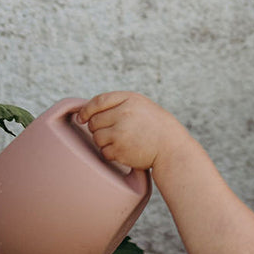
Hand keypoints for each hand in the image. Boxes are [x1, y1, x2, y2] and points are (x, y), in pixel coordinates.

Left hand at [75, 91, 191, 171]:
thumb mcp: (142, 106)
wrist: (172, 148)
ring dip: (104, 142)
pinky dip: (111, 153)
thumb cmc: (156, 127)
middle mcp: (124, 113)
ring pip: (96, 137)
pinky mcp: (120, 149)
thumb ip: (119, 105)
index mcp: (130, 99)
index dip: (86, 110)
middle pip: (94, 121)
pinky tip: (125, 151)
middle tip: (113, 133)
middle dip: (98, 128)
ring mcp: (120, 132)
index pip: (98, 101)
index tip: (81, 117)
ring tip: (122, 142)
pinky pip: (104, 152)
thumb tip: (87, 112)